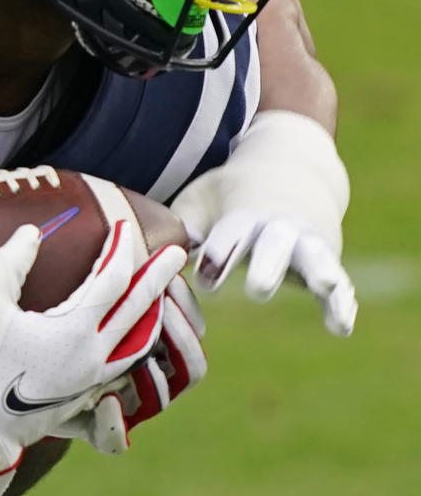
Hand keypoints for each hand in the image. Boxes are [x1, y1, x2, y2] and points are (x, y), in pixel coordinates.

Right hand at [0, 217, 186, 495]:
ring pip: (139, 344)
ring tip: (159, 294)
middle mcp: (93, 358)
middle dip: (157, 278)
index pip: (113, 280)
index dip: (120, 249)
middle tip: (176, 254)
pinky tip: (132, 337)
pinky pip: (125, 369)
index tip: (124, 225)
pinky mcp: (83, 400)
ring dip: (152, 314)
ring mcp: (91, 383)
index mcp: (74, 331)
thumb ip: (12, 261)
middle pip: (139, 310)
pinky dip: (135, 345)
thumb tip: (32, 232)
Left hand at [171, 111, 357, 337]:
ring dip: (319, 273)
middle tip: (258, 288)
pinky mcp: (327, 262)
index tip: (204, 272)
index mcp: (244, 214)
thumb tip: (152, 252)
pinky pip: (340, 283)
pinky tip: (342, 327)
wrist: (289, 168)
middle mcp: (278, 228)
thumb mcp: (201, 199)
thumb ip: (181, 225)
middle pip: (275, 245)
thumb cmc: (229, 194)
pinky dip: (342, 302)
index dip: (219, 251)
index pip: (231, 232)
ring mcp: (308, 244)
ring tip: (325, 287)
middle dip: (268, 265)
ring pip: (315, 258)